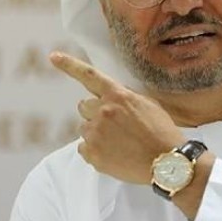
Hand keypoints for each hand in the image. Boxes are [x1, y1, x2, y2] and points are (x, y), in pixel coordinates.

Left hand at [50, 51, 185, 183]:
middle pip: (83, 106)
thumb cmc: (162, 133)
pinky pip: (83, 149)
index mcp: (117, 95)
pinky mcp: (92, 154)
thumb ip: (125, 97)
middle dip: (94, 113)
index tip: (53, 57)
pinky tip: (114, 155)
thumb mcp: (148, 104)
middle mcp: (102, 111)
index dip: (69, 65)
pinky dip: (95, 151)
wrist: (168, 163)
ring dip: (96, 133)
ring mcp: (95, 133)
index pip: (89, 75)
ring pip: (84, 129)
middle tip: (114, 126)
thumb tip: (113, 97)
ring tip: (118, 143)